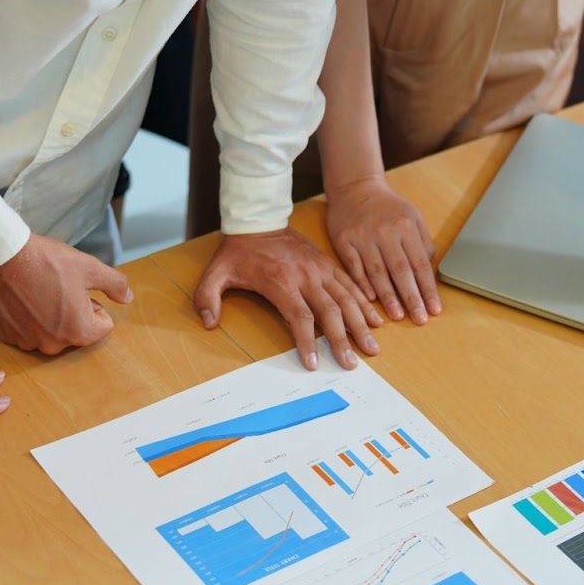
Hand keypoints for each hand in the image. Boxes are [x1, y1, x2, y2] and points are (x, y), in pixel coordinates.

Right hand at [0, 233, 133, 353]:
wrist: (3, 256)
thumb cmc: (47, 261)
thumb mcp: (90, 267)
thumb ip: (115, 285)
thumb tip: (128, 298)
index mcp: (79, 331)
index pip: (102, 326)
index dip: (93, 305)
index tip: (77, 290)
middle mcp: (53, 345)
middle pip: (76, 332)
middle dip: (72, 314)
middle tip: (57, 288)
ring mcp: (28, 342)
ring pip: (51, 332)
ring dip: (49, 317)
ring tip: (38, 292)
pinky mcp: (8, 336)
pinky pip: (27, 331)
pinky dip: (27, 318)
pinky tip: (22, 298)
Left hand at [194, 229, 382, 369]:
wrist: (259, 220)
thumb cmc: (239, 251)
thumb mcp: (215, 273)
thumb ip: (208, 297)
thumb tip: (208, 323)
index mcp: (281, 282)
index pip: (300, 317)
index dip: (307, 342)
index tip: (314, 364)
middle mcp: (306, 276)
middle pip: (329, 312)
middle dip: (342, 340)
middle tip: (352, 364)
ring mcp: (320, 269)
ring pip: (346, 299)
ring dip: (360, 324)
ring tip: (372, 348)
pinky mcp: (328, 264)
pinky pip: (351, 285)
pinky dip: (365, 303)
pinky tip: (376, 320)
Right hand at [326, 175, 441, 324]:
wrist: (355, 187)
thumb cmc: (387, 206)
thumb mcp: (411, 216)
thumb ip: (422, 243)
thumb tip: (428, 272)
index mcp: (406, 227)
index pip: (420, 264)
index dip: (428, 289)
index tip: (434, 309)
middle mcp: (385, 232)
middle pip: (401, 271)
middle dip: (412, 298)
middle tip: (419, 319)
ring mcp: (363, 237)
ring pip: (378, 272)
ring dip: (388, 296)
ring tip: (397, 316)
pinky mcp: (344, 241)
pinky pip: (354, 267)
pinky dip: (362, 284)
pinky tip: (370, 300)